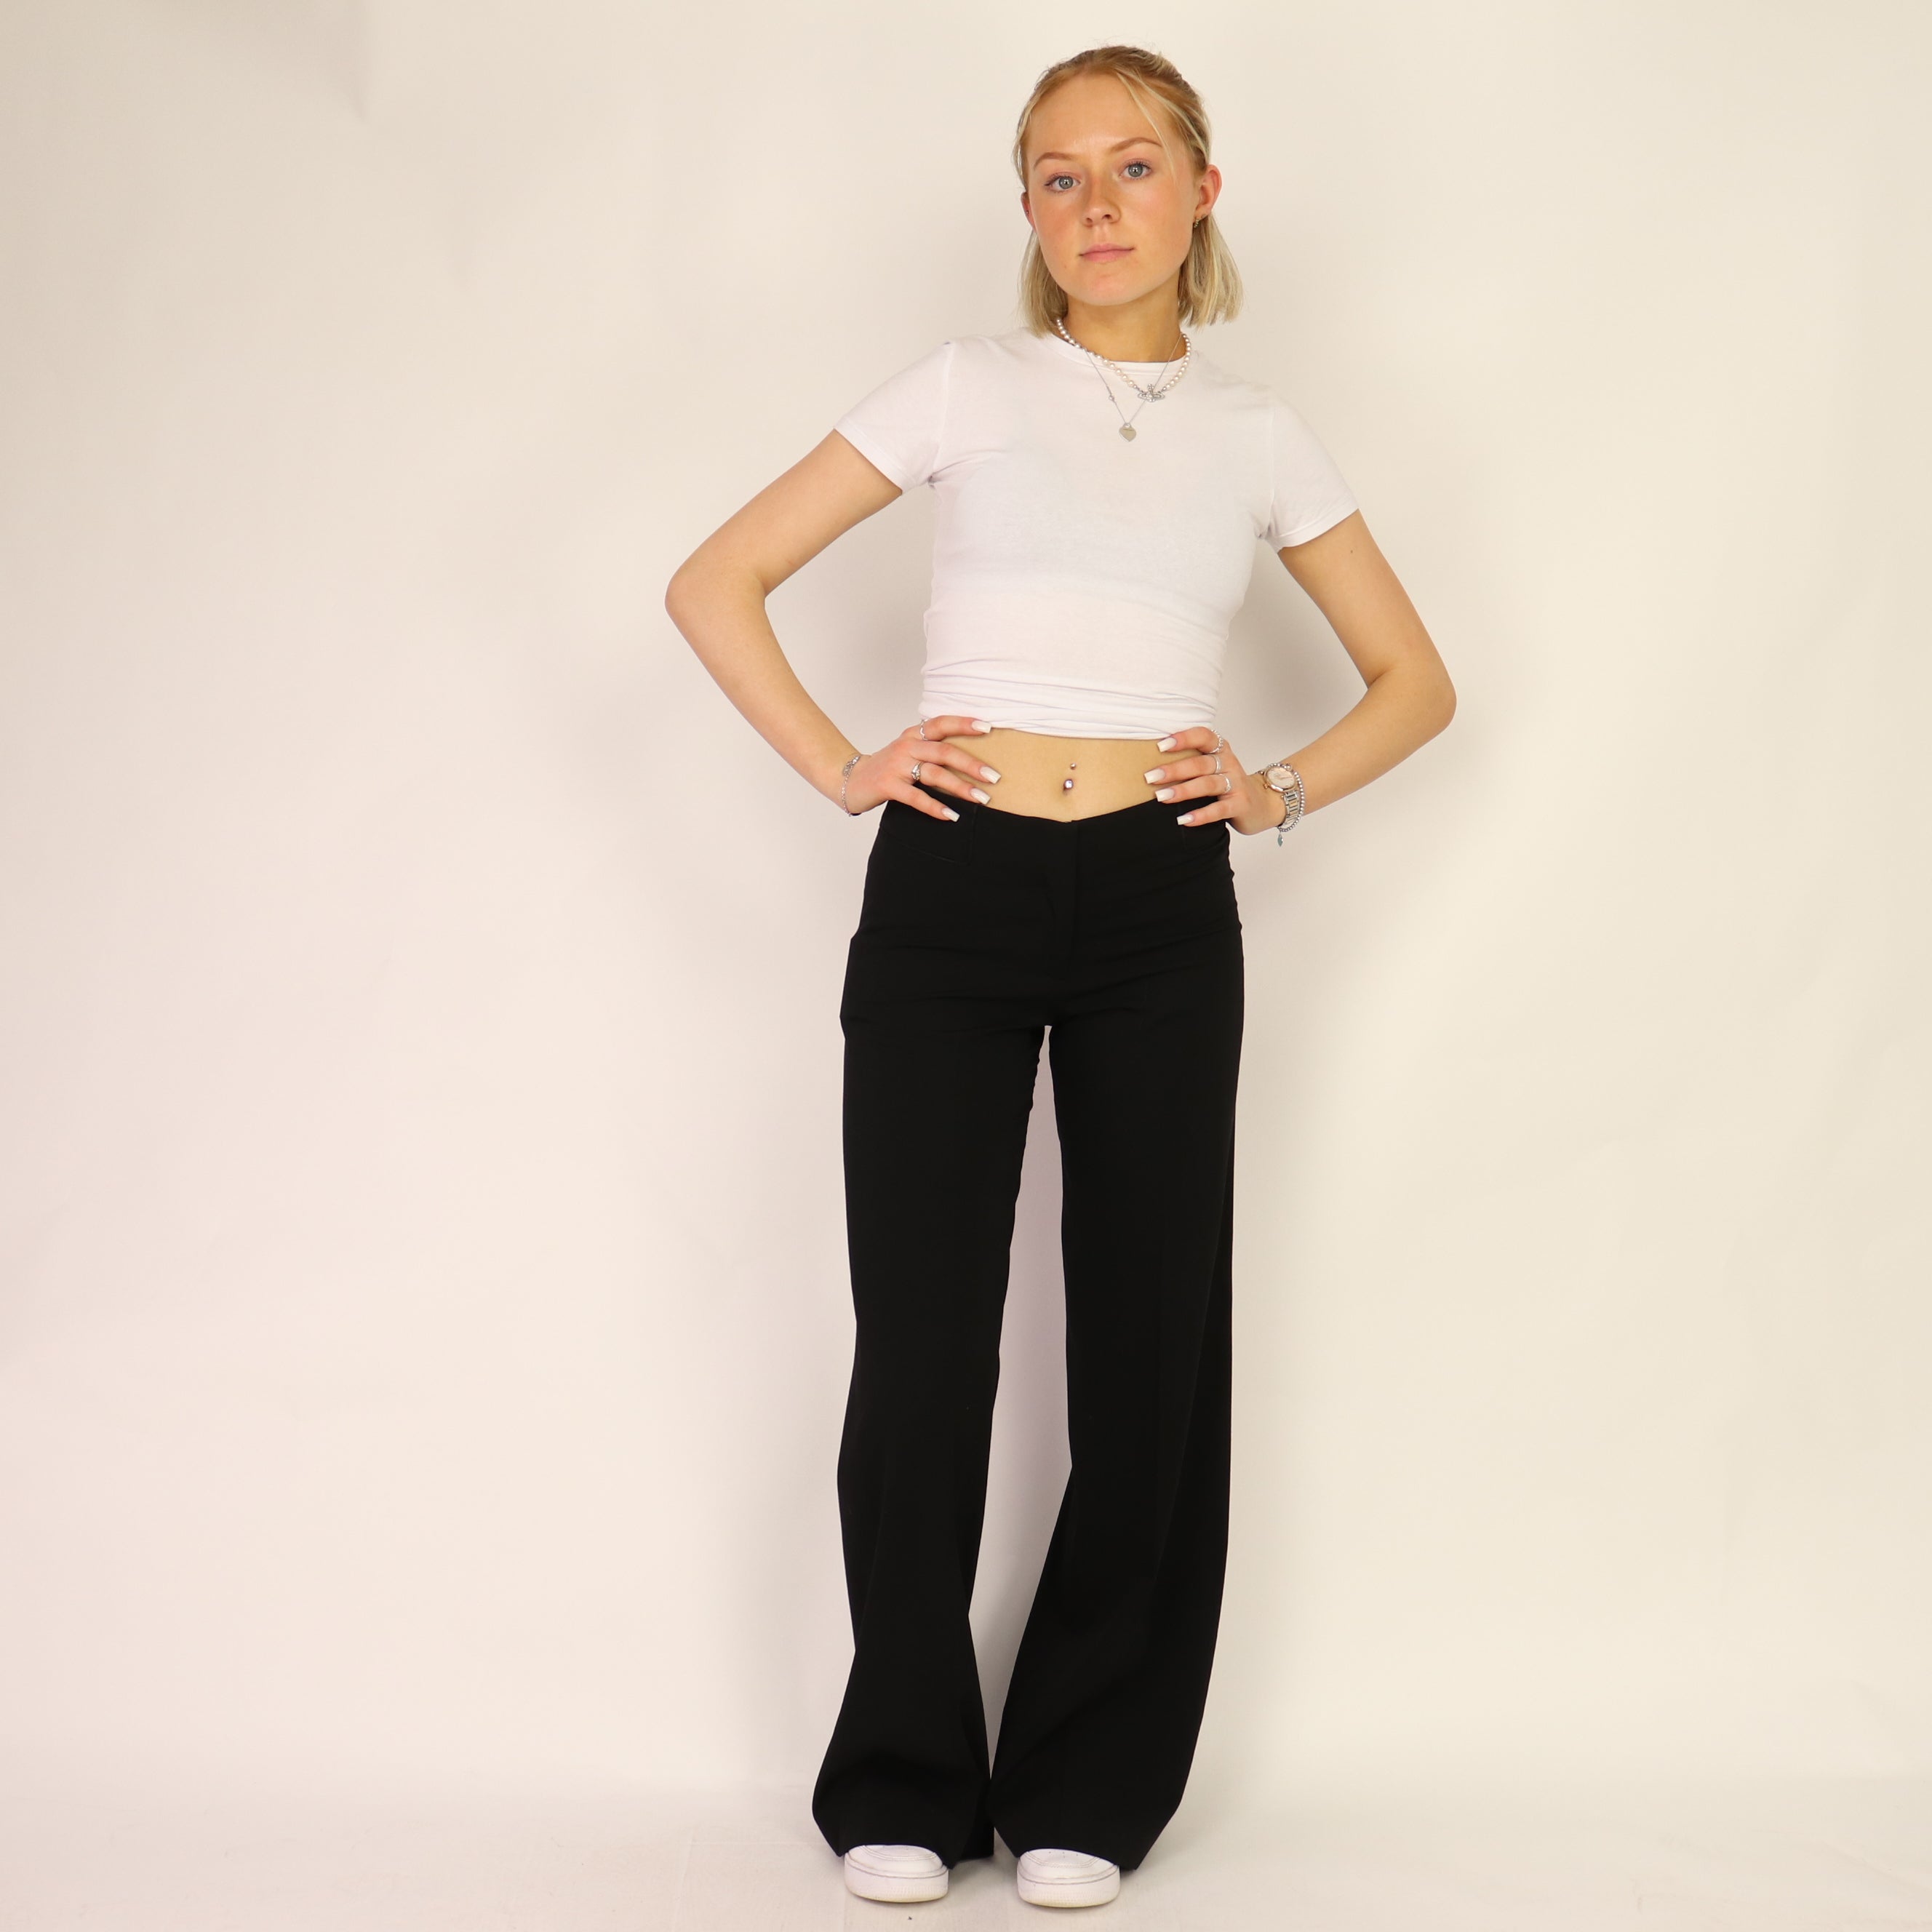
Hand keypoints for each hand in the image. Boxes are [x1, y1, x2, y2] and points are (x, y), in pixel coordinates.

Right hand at [841, 715, 1001, 818]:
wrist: (850, 779)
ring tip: (981, 799)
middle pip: (944, 751)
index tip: (989, 727)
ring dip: (960, 787)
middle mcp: (906, 747)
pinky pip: (917, 797)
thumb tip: (972, 757)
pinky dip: (936, 807)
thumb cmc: (887, 767)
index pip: (941, 723)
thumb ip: (932, 749)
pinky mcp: (888, 786)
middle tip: (995, 777)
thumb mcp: (908, 750)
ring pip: (934, 774)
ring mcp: (896, 766)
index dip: (964, 724)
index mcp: (912, 735)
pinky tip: (952, 815)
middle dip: (972, 764)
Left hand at [1143, 727, 1285, 835]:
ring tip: (1162, 797)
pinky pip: (1219, 809)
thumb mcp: (1212, 767)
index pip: (1204, 736)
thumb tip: (1151, 764)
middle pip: (1200, 763)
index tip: (1161, 746)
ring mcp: (1236, 784)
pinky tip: (1184, 819)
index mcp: (1220, 750)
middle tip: (1150, 777)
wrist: (1261, 803)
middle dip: (1174, 769)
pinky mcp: (1240, 805)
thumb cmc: (1227, 783)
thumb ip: (1190, 761)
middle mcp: (1229, 763)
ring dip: (1184, 790)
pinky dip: (1201, 815)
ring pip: (1208, 784)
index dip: (1183, 738)